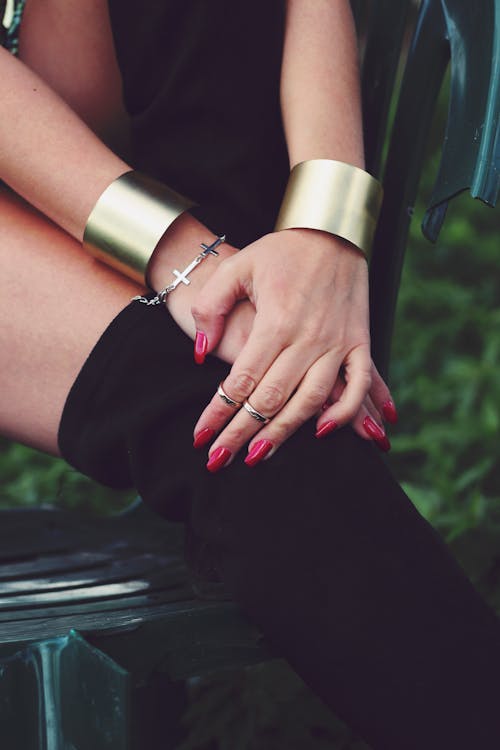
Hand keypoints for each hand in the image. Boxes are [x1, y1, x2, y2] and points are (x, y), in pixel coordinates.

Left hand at [191, 228, 395, 469]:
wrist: (333, 230)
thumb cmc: (280, 251)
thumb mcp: (235, 267)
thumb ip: (211, 308)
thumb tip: (202, 357)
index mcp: (275, 322)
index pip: (241, 382)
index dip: (218, 414)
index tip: (200, 439)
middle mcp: (307, 338)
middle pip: (269, 400)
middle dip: (240, 435)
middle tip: (218, 462)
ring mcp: (337, 342)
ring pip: (310, 402)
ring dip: (284, 434)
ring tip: (258, 457)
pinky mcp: (360, 341)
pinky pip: (357, 384)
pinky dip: (346, 412)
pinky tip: (324, 433)